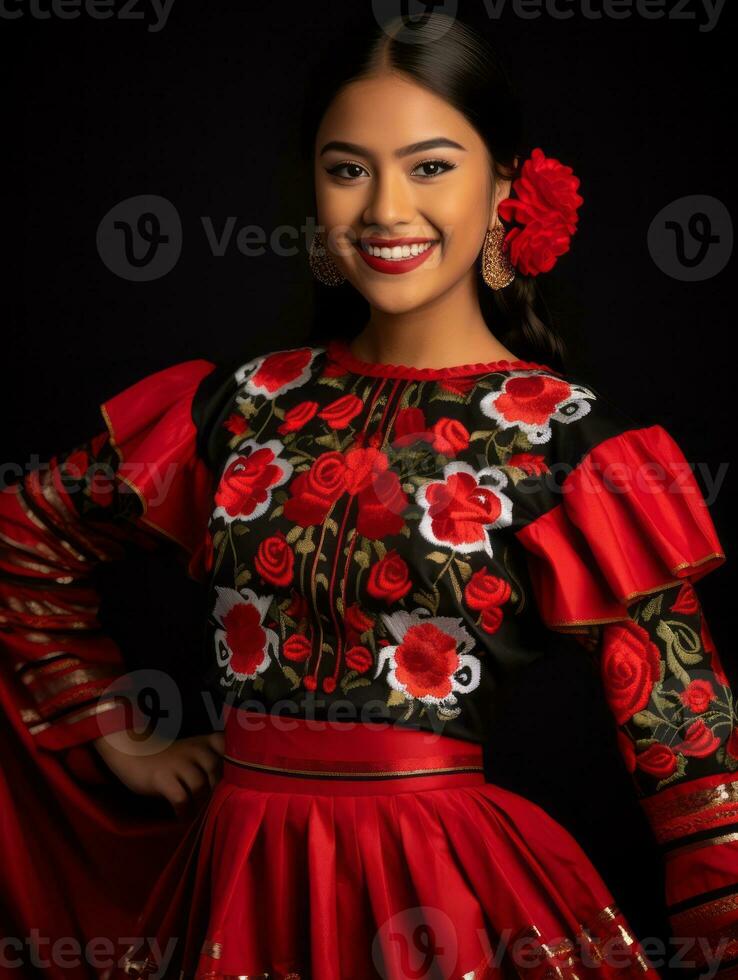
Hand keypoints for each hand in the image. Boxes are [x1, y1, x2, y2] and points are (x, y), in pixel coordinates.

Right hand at [93, 729, 224, 819]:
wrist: (133, 753)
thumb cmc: (170, 759)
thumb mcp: (193, 753)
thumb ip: (212, 764)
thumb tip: (233, 789)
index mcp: (205, 742)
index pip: (228, 746)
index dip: (235, 763)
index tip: (237, 781)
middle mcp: (194, 749)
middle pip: (216, 770)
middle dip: (218, 792)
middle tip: (216, 809)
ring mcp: (177, 762)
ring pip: (199, 786)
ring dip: (201, 805)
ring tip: (199, 817)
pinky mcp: (162, 777)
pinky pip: (180, 798)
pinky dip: (184, 811)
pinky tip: (182, 818)